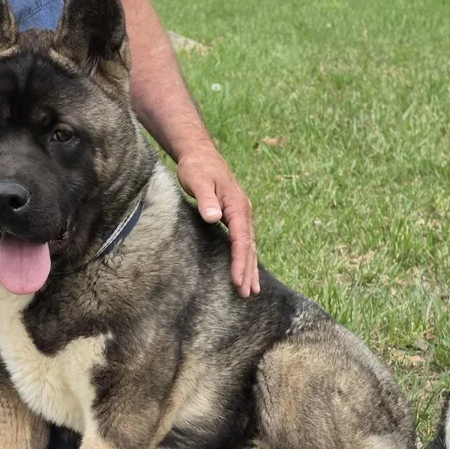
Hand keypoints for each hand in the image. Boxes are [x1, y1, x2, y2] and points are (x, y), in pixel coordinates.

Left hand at [177, 145, 259, 297]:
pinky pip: (243, 241)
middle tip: (247, 294)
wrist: (199, 154)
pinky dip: (245, 257)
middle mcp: (243, 211)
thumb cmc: (197, 167)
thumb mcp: (198, 180)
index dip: (240, 262)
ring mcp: (240, 214)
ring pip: (249, 246)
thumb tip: (214, 216)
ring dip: (250, 268)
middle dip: (249, 271)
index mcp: (237, 205)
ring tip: (252, 291)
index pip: (241, 240)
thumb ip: (206, 198)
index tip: (237, 281)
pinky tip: (244, 270)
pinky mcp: (233, 216)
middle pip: (249, 246)